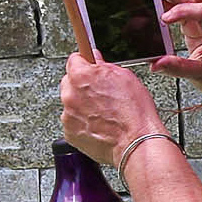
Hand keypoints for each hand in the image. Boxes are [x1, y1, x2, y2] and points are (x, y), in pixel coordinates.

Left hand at [59, 52, 163, 167]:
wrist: (134, 141)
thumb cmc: (133, 112)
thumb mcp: (124, 77)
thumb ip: (104, 66)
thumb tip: (96, 60)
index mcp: (81, 76)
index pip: (74, 59)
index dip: (85, 63)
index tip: (89, 66)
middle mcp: (70, 95)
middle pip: (69, 82)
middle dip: (82, 85)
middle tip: (100, 93)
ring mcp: (68, 116)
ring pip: (71, 104)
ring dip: (82, 105)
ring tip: (103, 112)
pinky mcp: (70, 133)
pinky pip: (73, 122)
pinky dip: (83, 122)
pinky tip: (99, 124)